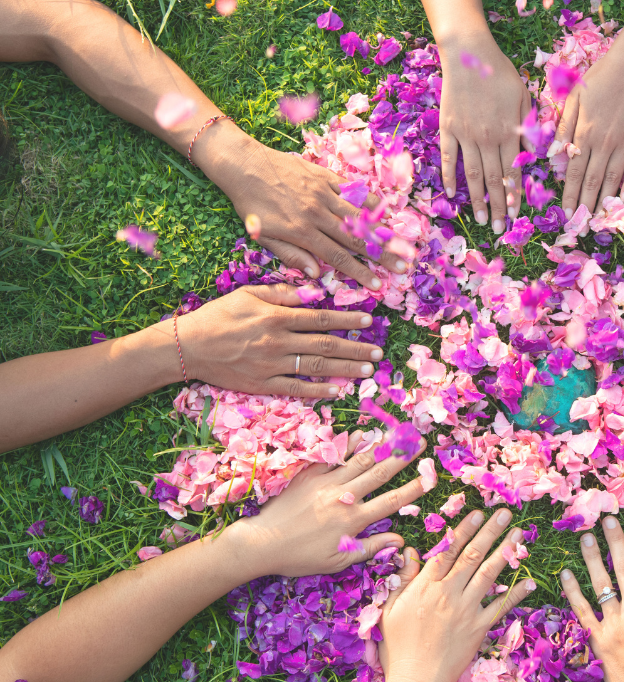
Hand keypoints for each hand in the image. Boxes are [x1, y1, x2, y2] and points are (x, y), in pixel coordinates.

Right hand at [173, 283, 381, 396]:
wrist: (188, 347)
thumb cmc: (218, 316)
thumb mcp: (248, 295)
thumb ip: (283, 294)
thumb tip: (315, 291)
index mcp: (276, 317)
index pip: (321, 318)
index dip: (348, 319)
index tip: (369, 320)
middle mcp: (278, 342)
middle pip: (326, 345)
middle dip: (356, 348)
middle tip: (378, 352)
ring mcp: (272, 366)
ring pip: (317, 368)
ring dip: (346, 369)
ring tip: (368, 370)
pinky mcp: (263, 385)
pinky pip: (297, 389)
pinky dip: (320, 390)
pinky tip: (339, 390)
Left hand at [210, 136, 406, 288]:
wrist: (243, 164)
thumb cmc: (250, 204)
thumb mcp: (262, 235)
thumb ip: (291, 255)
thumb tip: (317, 275)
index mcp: (302, 231)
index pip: (337, 257)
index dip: (359, 272)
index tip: (376, 284)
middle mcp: (317, 213)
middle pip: (355, 239)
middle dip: (381, 255)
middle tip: (402, 267)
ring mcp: (323, 193)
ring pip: (359, 216)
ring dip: (382, 232)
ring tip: (401, 244)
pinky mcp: (325, 177)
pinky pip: (353, 191)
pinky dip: (370, 202)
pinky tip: (386, 211)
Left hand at [227, 429, 427, 578]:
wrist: (261, 542)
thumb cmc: (300, 557)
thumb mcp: (337, 561)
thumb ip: (369, 548)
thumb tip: (398, 541)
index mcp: (353, 520)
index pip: (391, 502)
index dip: (413, 489)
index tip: (430, 477)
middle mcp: (344, 496)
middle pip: (380, 472)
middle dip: (403, 456)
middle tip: (420, 441)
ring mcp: (326, 483)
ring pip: (359, 460)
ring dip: (380, 445)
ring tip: (397, 432)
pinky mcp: (309, 475)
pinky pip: (333, 456)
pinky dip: (348, 445)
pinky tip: (360, 435)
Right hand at [379, 508, 534, 681]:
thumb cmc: (398, 647)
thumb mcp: (390, 609)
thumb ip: (403, 578)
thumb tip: (409, 549)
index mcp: (426, 587)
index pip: (448, 550)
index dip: (463, 529)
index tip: (476, 513)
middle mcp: (449, 593)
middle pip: (472, 556)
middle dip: (490, 531)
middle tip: (504, 512)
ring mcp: (467, 610)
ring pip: (489, 574)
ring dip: (505, 552)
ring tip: (519, 534)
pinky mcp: (479, 628)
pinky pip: (501, 607)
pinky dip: (516, 593)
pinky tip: (530, 580)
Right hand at [438, 34, 530, 235]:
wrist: (468, 53)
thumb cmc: (500, 73)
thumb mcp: (523, 97)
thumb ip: (528, 127)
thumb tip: (533, 154)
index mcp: (509, 132)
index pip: (513, 171)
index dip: (514, 195)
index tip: (515, 216)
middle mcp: (487, 138)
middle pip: (493, 179)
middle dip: (497, 206)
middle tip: (498, 229)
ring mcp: (466, 135)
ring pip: (473, 174)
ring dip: (476, 199)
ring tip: (479, 220)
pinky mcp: (448, 128)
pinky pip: (449, 157)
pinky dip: (450, 176)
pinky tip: (451, 194)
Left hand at [555, 40, 623, 213]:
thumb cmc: (601, 76)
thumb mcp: (574, 96)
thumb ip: (564, 126)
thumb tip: (554, 154)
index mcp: (584, 133)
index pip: (574, 173)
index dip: (570, 196)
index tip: (567, 215)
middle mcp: (603, 142)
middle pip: (593, 182)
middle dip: (586, 207)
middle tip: (581, 227)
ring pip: (613, 179)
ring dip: (605, 202)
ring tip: (599, 221)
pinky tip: (623, 200)